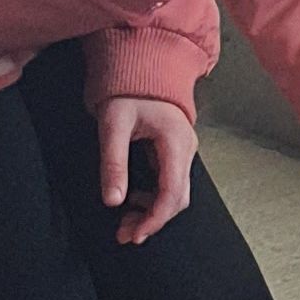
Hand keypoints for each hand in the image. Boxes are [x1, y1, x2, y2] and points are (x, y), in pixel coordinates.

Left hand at [98, 97, 196, 245]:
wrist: (142, 65)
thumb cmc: (127, 91)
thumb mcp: (113, 125)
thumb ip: (113, 163)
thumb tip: (113, 201)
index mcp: (174, 142)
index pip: (172, 192)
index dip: (155, 218)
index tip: (134, 235)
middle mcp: (186, 149)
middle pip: (178, 198)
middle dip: (152, 220)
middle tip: (124, 235)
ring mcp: (183, 150)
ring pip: (176, 193)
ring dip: (153, 211)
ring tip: (125, 223)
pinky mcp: (175, 151)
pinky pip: (171, 182)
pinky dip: (154, 198)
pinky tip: (134, 201)